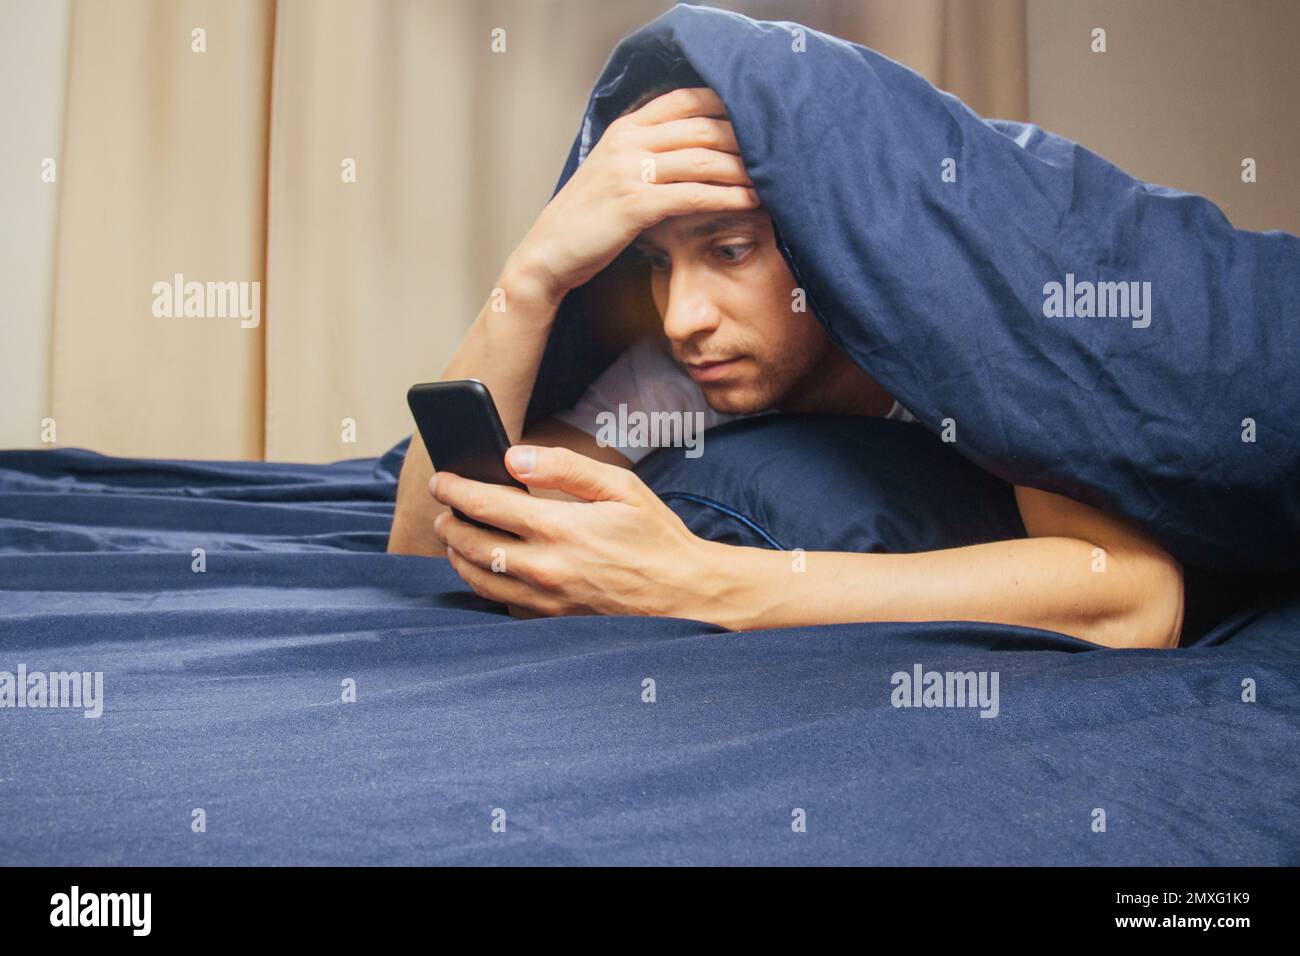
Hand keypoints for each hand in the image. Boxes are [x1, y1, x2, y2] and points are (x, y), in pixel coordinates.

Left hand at [428, 445, 725, 623]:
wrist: (686, 595)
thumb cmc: (656, 537)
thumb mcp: (621, 487)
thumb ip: (565, 468)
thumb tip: (515, 456)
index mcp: (560, 528)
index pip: (485, 504)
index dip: (455, 489)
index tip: (442, 479)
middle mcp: (546, 568)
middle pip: (471, 544)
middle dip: (449, 522)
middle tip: (445, 508)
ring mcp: (547, 600)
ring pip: (479, 578)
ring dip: (458, 555)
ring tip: (456, 536)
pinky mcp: (552, 620)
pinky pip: (502, 603)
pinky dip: (486, 583)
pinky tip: (490, 567)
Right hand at [511, 87, 759, 302]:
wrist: (548, 254)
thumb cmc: (588, 220)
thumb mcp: (614, 172)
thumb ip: (646, 152)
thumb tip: (693, 147)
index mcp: (626, 128)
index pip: (686, 99)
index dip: (727, 105)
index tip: (759, 119)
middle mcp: (628, 142)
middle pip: (702, 126)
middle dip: (746, 137)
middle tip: (781, 150)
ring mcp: (629, 171)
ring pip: (702, 159)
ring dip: (744, 167)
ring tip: (777, 176)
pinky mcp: (634, 205)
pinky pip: (692, 194)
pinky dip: (727, 196)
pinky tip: (752, 201)